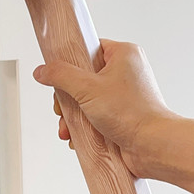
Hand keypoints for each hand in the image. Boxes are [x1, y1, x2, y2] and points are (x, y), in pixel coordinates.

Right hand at [32, 40, 178, 177]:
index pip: (89, 48)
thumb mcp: (87, 89)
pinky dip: (84, 126)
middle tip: (61, 109)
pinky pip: (96, 115)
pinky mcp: (122, 114)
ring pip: (87, 99)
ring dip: (72, 116)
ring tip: (67, 129)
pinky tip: (77, 136)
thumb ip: (61, 76)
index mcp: (123, 54)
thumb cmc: (131, 113)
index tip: (57, 75)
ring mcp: (125, 94)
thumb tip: (42, 70)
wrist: (152, 145)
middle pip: (83, 77)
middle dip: (67, 98)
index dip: (70, 62)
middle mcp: (126, 71)